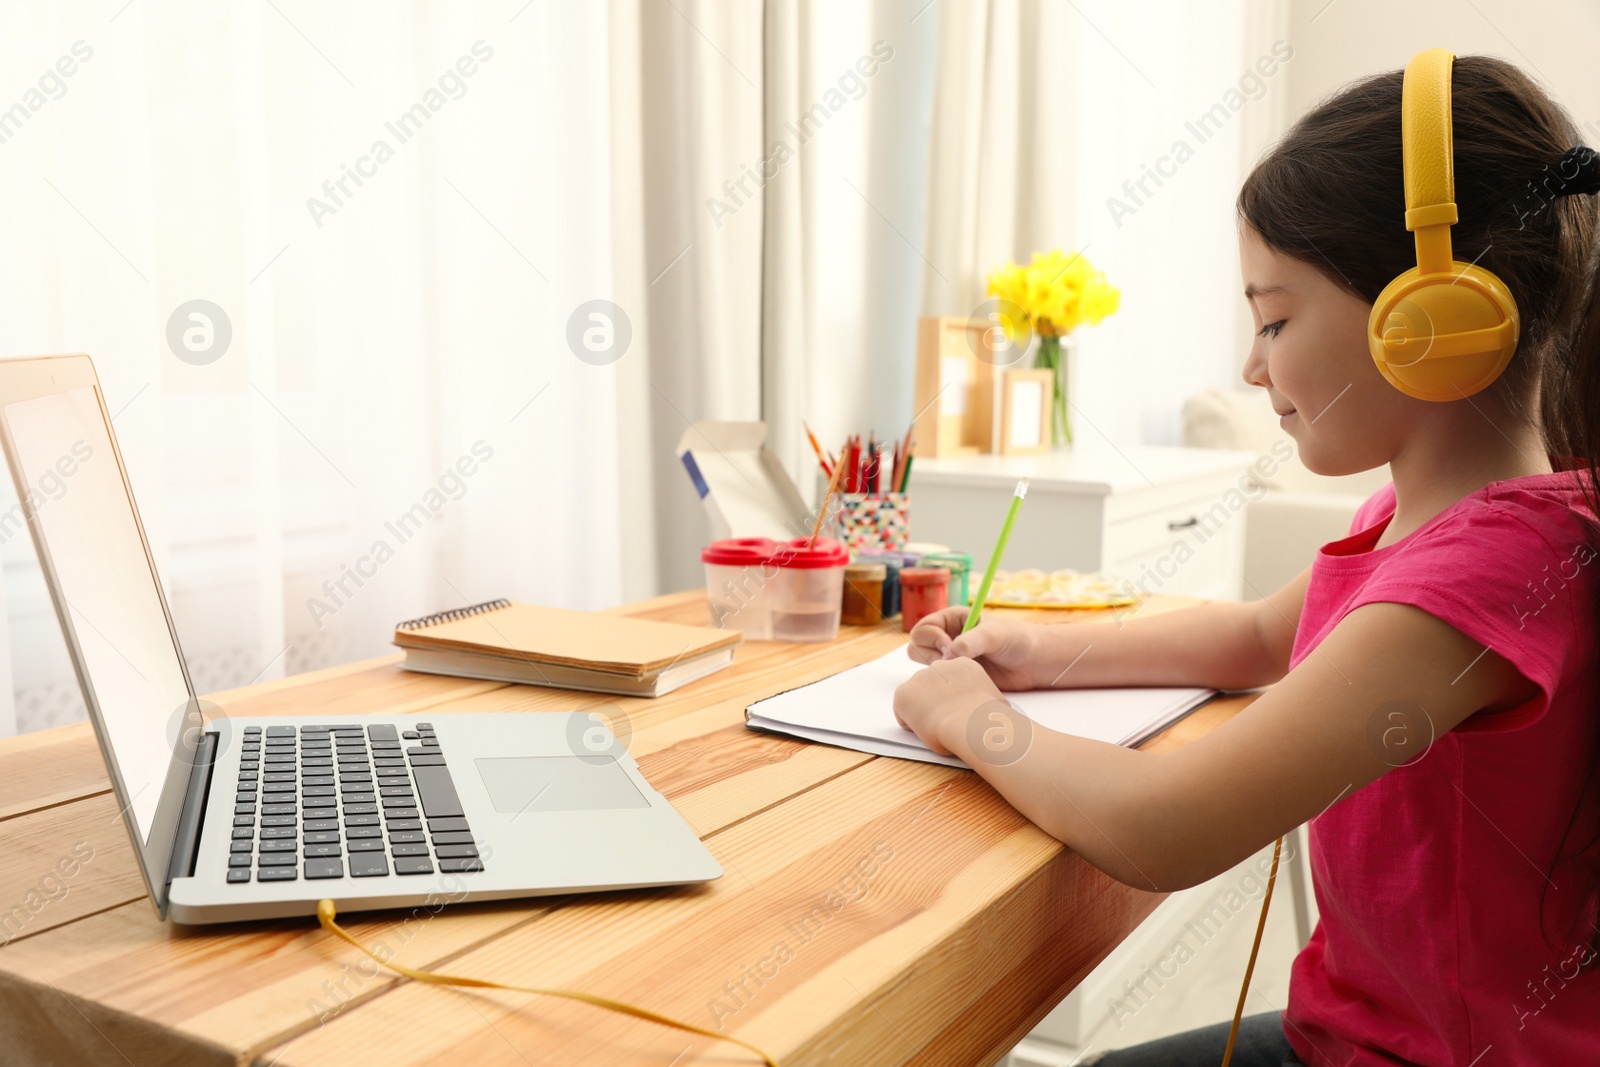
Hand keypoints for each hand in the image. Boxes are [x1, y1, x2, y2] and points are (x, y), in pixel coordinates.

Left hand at [892, 656, 1004, 755]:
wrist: (970, 723)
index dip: (954, 698)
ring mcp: (919, 678)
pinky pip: (903, 712)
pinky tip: (927, 729)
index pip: (952, 679)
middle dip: (936, 702)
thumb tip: (997, 713)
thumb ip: (988, 702)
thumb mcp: (997, 702)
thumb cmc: (988, 717)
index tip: (959, 711)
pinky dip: (911, 723)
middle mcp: (939, 666)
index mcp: (964, 664)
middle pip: (932, 686)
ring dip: (923, 712)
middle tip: (947, 722)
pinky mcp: (903, 693)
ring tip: (938, 727)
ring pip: (916, 698)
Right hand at [906, 607, 1041, 690]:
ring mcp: (952, 658)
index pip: (923, 628)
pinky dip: (947, 683)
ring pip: (926, 666)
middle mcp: (948, 637)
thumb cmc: (1018, 639)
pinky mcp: (959, 676)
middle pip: (918, 647)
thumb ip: (971, 641)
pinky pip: (941, 682)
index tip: (950, 646)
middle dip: (932, 655)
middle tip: (954, 660)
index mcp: (953, 619)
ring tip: (963, 670)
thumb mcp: (994, 634)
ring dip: (939, 669)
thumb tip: (949, 655)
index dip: (932, 638)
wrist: (1035, 663)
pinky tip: (966, 681)